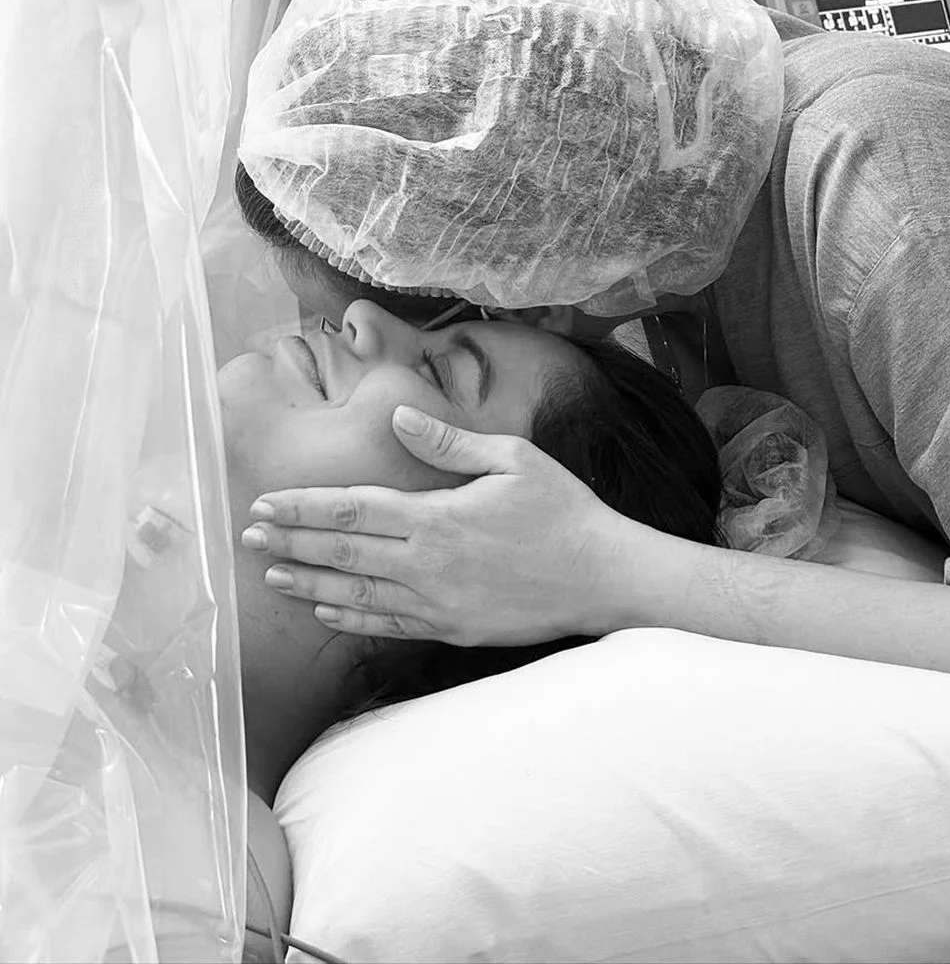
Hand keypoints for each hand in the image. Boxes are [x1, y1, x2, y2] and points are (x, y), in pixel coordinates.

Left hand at [240, 407, 651, 645]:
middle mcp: (427, 565)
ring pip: (356, 595)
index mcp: (437, 518)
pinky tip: (327, 610)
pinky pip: (389, 625)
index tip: (267, 503)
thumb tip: (401, 417)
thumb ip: (449, 443)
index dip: (305, 507)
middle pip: (343, 552)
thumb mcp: (512, 459)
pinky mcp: (452, 629)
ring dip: (309, 583)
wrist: (602, 578)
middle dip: (291, 543)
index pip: (353, 509)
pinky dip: (351, 618)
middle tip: (248, 537)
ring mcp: (437, 604)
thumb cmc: (562, 511)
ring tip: (271, 575)